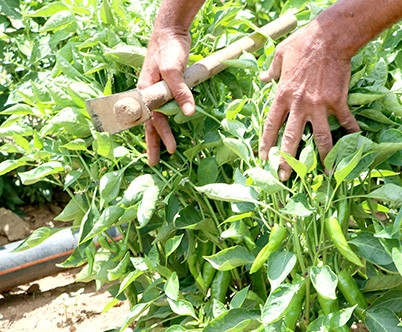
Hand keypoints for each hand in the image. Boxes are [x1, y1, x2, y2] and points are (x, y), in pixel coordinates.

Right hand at [137, 28, 194, 165]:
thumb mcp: (174, 70)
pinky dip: (167, 119)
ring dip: (159, 134)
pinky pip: (165, 108)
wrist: (170, 31)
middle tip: (154, 163)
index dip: (162, 136)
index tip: (171, 151)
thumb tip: (189, 113)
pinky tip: (170, 126)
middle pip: (150, 123)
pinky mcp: (167, 87)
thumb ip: (180, 91)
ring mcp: (157, 91)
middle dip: (153, 143)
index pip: (153, 120)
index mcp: (146, 92)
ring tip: (164, 149)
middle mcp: (149, 94)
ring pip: (157, 117)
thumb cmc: (168, 49)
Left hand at [259, 22, 360, 179]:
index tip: (264, 159)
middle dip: (287, 160)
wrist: (330, 38)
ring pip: (320, 138)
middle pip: (291, 139)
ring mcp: (319, 105)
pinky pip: (345, 122)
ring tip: (326, 173)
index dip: (266, 144)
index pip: (271, 125)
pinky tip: (356, 143)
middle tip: (286, 177)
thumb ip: (272, 70)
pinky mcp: (337, 102)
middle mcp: (299, 105)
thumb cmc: (303, 43)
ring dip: (324, 157)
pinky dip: (352, 133)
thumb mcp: (280, 54)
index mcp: (282, 95)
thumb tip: (265, 78)